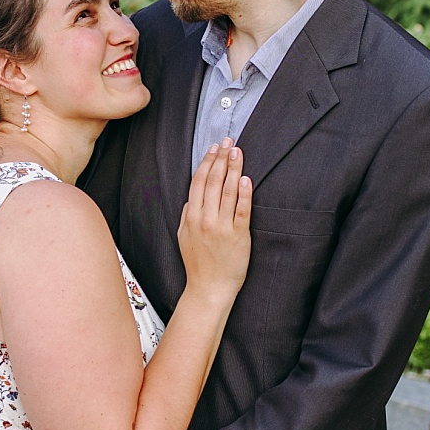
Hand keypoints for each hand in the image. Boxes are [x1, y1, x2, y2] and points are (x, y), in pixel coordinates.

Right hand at [177, 139, 251, 298]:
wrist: (209, 287)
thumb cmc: (198, 264)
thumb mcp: (184, 237)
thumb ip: (187, 215)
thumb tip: (192, 198)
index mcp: (192, 216)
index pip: (198, 181)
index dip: (207, 162)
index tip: (214, 148)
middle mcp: (205, 218)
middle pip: (212, 181)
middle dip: (221, 158)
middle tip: (228, 142)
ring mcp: (222, 226)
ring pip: (227, 190)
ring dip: (233, 168)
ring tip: (238, 152)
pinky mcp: (238, 235)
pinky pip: (241, 210)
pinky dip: (243, 193)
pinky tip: (245, 178)